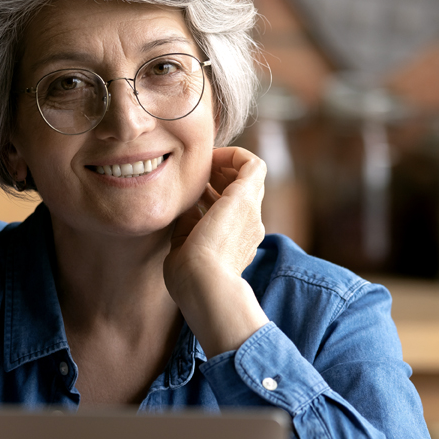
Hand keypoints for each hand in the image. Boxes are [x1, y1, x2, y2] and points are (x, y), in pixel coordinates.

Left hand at [164, 146, 269, 356]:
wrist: (205, 285)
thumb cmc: (190, 278)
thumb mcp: (186, 247)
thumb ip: (189, 224)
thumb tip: (187, 204)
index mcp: (235, 241)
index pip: (229, 209)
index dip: (211, 192)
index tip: (191, 192)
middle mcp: (249, 226)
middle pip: (242, 189)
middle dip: (219, 175)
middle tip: (196, 175)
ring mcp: (251, 212)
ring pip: (249, 176)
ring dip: (226, 164)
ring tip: (204, 163)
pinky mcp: (247, 198)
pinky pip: (252, 164)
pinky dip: (234, 154)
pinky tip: (212, 157)